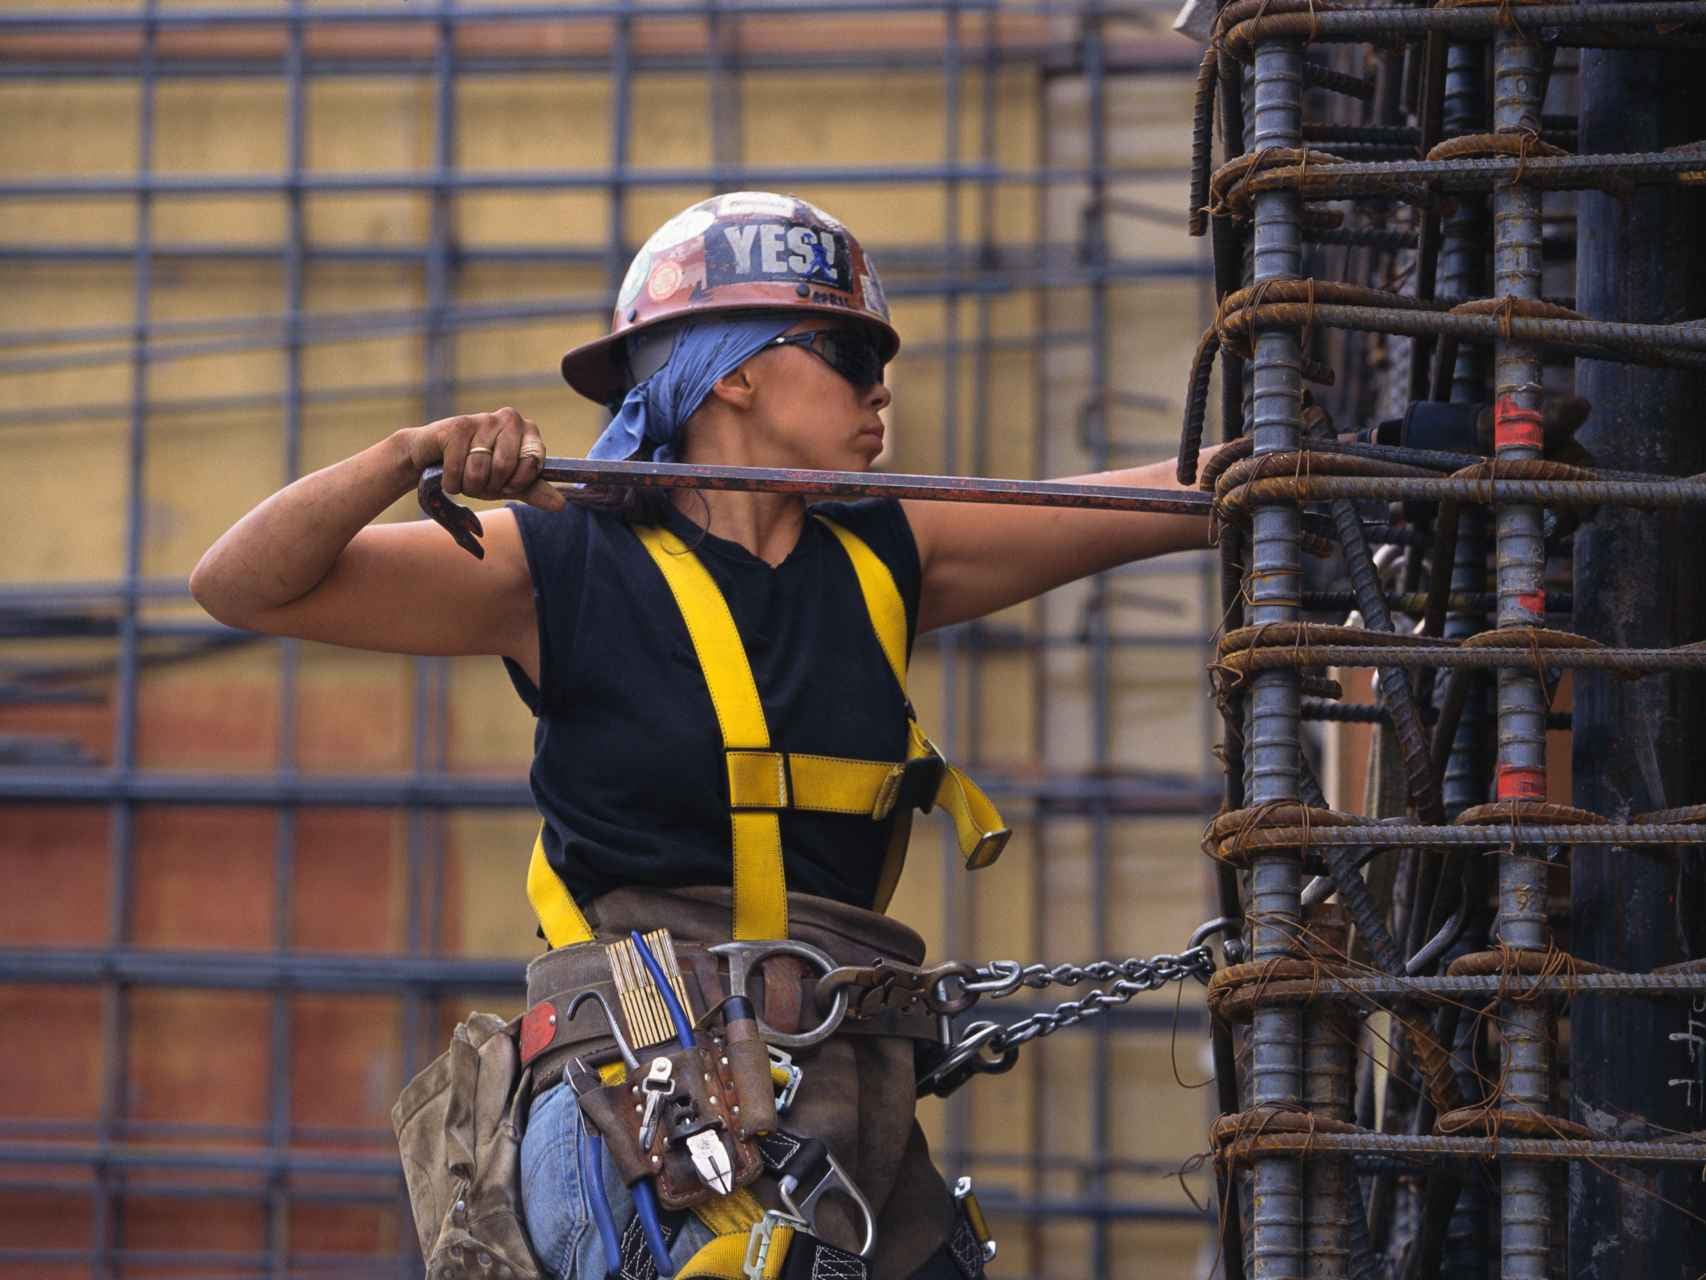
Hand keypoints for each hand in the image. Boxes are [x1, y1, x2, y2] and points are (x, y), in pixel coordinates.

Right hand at [402, 407, 565, 510]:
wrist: (430, 460)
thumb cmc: (476, 470)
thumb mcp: (509, 483)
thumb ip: (534, 491)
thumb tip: (561, 505)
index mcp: (528, 431)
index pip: (532, 464)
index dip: (516, 483)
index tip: (506, 485)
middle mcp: (509, 418)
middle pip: (504, 467)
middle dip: (489, 485)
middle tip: (481, 480)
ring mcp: (482, 419)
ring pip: (480, 470)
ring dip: (468, 485)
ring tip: (464, 476)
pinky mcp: (456, 426)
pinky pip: (458, 468)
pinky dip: (451, 481)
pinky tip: (447, 473)